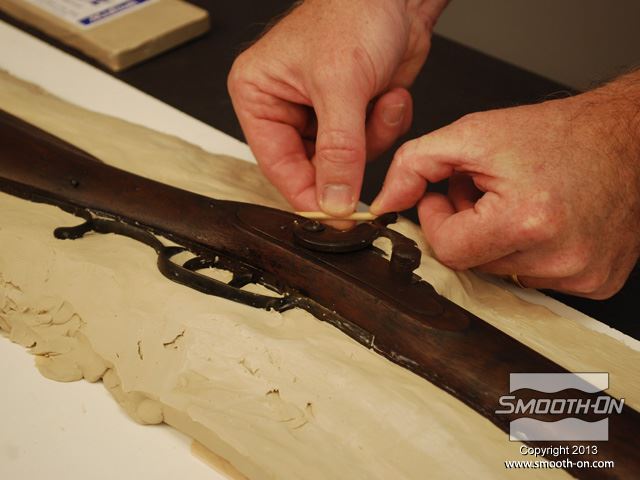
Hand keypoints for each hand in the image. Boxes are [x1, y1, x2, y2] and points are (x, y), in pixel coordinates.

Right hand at [228, 0, 447, 215]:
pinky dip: (386, 125)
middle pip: (312, 168)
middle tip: (365, 150)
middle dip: (347, 160)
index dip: (307, 195)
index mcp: (259, 95)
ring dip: (371, 137)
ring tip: (378, 100)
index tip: (335, 219)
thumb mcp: (341, 85)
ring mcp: (321, 113)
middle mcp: (285, 107)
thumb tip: (333, 200)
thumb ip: (338, 150)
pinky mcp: (352, 114)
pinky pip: (369, 146)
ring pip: (345, 162)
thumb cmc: (355, 11)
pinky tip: (388, 95)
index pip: (277, 164)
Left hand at [371, 80, 639, 298]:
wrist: (626, 138)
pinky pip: (535, 278)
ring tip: (517, 201)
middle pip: (473, 263)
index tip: (447, 197)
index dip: (438, 219)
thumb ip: (415, 164)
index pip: (448, 249)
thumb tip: (384, 202)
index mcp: (526, 220)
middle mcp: (559, 256)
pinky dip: (529, 253)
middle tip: (487, 191)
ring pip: (501, 273)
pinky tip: (544, 221)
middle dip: (468, 226)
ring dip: (496, 240)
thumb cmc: (558, 134)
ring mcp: (581, 274)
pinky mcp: (597, 282)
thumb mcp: (473, 135)